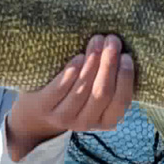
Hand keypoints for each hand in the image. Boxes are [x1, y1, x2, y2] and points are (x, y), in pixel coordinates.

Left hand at [6, 34, 134, 161]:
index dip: (125, 78)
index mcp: (106, 121)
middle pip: (102, 92)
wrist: (37, 114)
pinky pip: (60, 88)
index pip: (121, 101)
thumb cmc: (74, 95)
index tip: (126, 55)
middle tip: (112, 40)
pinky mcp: (45, 108)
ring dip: (92, 62)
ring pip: (82, 89)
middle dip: (109, 63)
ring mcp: (64, 117)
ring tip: (96, 41)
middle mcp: (87, 123)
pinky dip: (71, 72)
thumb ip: (110, 81)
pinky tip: (78, 57)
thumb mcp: (95, 96)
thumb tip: (122, 48)